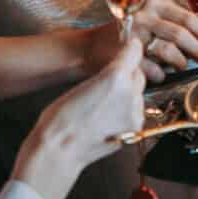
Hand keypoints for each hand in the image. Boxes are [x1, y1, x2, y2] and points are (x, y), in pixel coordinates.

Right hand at [11, 39, 144, 198]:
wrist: (58, 151)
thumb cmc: (61, 118)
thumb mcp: (82, 84)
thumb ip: (108, 71)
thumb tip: (122, 61)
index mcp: (115, 76)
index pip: (135, 50)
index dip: (129, 48)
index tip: (127, 47)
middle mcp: (130, 93)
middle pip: (138, 73)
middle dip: (128, 74)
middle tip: (107, 84)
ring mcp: (135, 112)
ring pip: (138, 92)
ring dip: (128, 93)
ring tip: (103, 105)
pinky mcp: (135, 127)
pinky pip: (136, 109)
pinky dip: (127, 109)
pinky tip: (108, 116)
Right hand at [85, 0, 197, 82]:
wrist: (88, 49)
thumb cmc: (126, 36)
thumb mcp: (149, 20)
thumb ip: (173, 25)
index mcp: (153, 4)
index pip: (188, 18)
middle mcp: (143, 16)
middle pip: (181, 34)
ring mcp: (133, 34)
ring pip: (169, 50)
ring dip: (182, 62)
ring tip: (183, 66)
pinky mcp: (124, 54)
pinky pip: (154, 69)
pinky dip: (162, 74)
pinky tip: (161, 75)